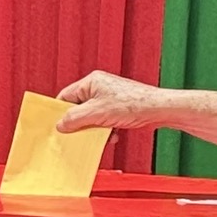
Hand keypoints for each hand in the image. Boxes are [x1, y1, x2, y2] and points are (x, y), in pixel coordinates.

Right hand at [56, 70, 173, 133]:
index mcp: (91, 82)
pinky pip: (104, 122)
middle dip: (81, 123)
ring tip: (102, 134)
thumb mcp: (97, 113)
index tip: (57, 125)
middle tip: (79, 133)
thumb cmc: (133, 104)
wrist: (159, 109)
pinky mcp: (118, 109)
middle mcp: (99, 88)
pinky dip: (106, 131)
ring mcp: (109, 99)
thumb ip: (75, 118)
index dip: (60, 111)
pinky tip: (113, 134)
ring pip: (92, 117)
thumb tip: (61, 125)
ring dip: (95, 129)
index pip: (66, 96)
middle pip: (79, 108)